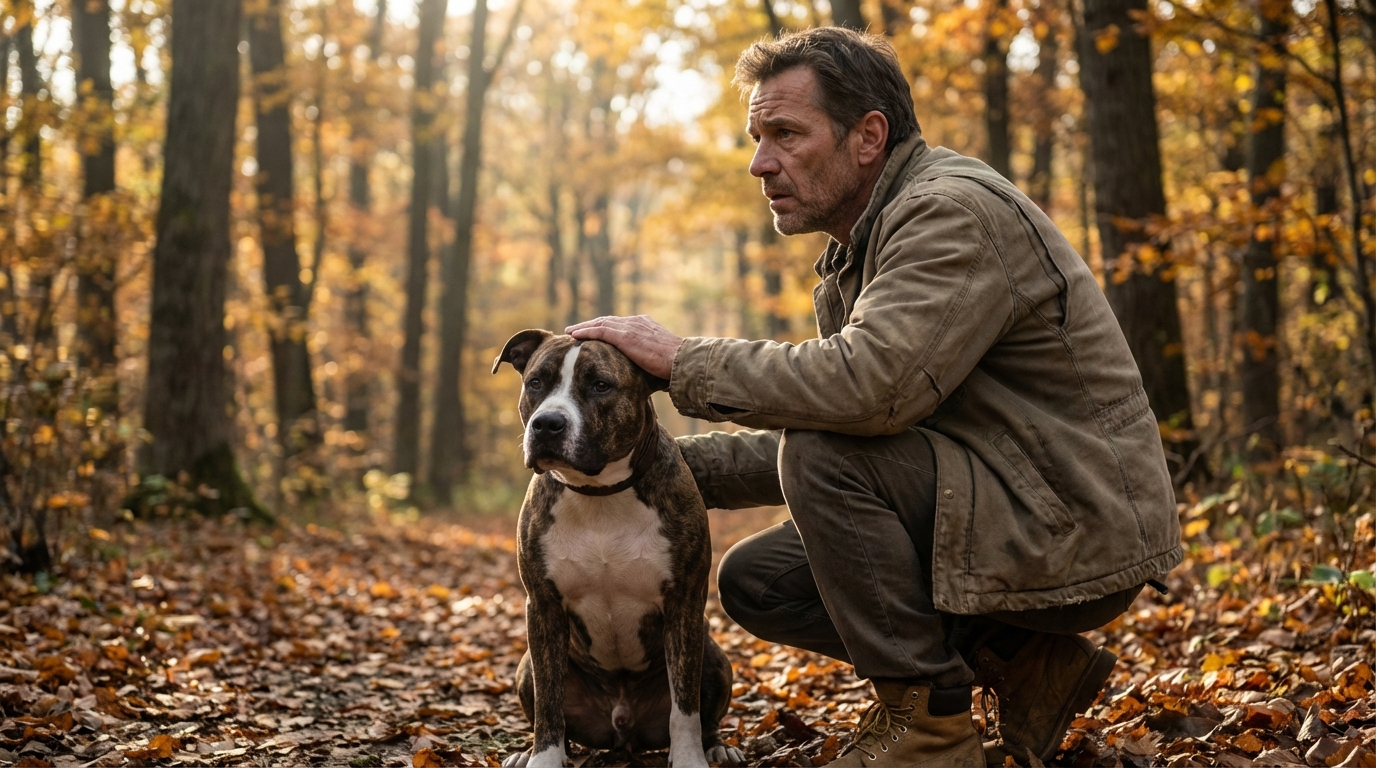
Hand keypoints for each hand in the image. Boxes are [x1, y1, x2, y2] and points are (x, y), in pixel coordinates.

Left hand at [566, 315, 682, 379]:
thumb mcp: (660, 357)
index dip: (605, 328)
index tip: (594, 334)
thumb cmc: (675, 365)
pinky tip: (575, 336)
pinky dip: (586, 332)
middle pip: (607, 321)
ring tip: (570, 332)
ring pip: (600, 324)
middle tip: (576, 330)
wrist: (681, 361)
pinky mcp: (625, 336)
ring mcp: (630, 328)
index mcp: (645, 325)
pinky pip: (600, 331)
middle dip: (591, 325)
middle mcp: (636, 322)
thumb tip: (648, 372)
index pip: (620, 325)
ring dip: (584, 327)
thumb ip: (649, 358)